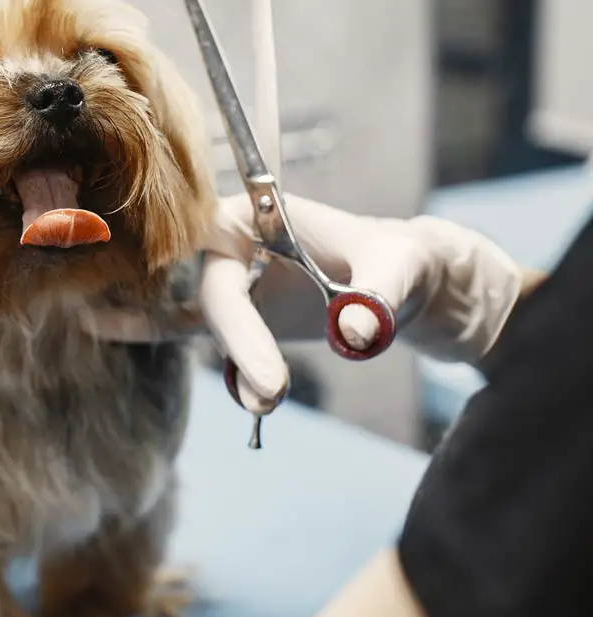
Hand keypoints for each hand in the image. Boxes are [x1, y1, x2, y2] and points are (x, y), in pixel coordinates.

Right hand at [200, 193, 524, 411]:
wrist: (402, 282)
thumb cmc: (395, 257)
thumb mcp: (396, 265)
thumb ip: (375, 294)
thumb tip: (352, 334)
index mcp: (250, 214)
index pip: (222, 264)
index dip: (233, 315)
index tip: (264, 368)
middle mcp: (231, 247)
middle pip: (214, 299)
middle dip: (239, 347)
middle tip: (272, 392)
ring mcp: (234, 285)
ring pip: (217, 330)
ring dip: (239, 369)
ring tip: (269, 403)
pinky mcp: (242, 319)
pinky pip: (225, 346)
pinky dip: (233, 373)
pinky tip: (254, 399)